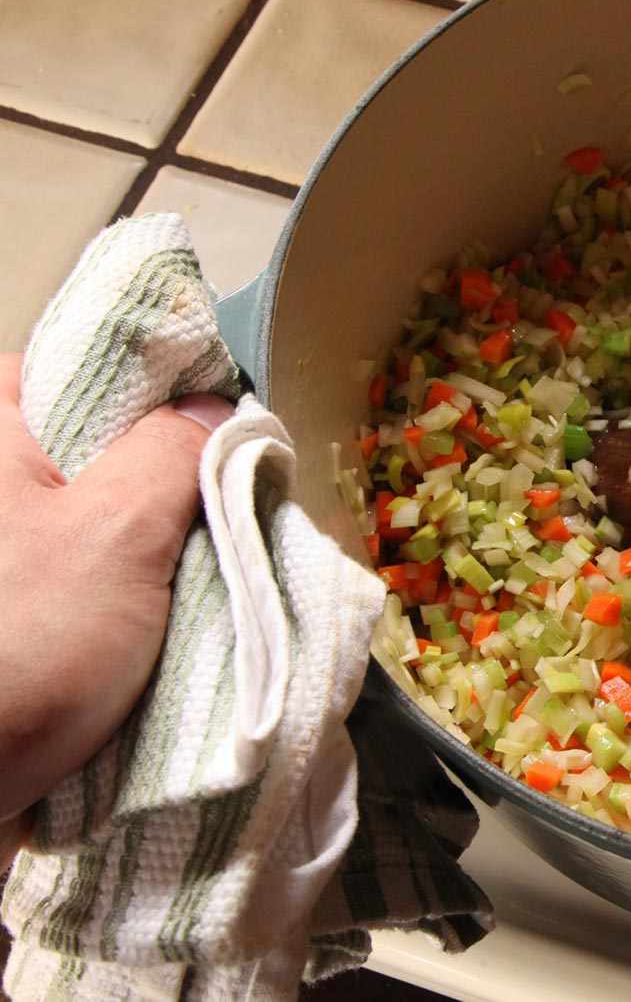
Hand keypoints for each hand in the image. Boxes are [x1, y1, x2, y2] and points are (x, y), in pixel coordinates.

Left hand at [0, 354, 233, 838]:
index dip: (169, 390)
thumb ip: (175, 452)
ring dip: (155, 550)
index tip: (226, 435)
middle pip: (99, 444)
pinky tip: (159, 630)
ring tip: (200, 583)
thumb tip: (213, 406)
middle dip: (170, 482)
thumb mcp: (116, 532)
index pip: (91, 363)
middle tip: (225, 518)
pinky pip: (81, 578)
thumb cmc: (12, 649)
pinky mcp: (7, 612)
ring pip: (98, 517)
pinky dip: (126, 598)